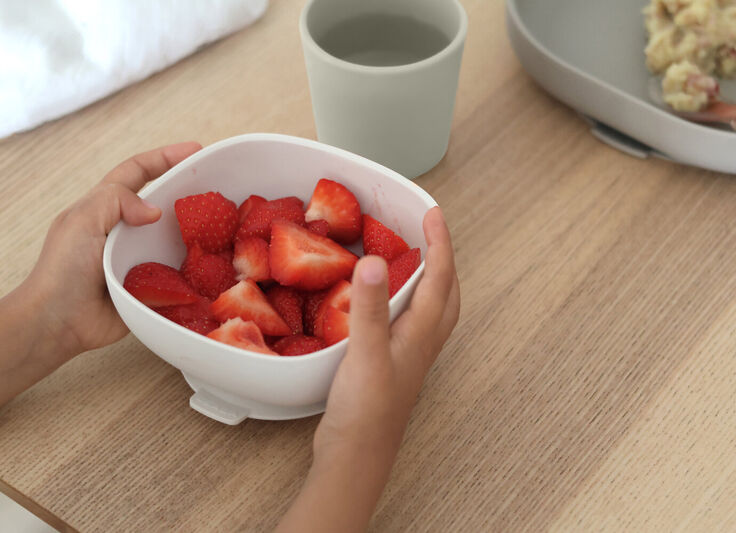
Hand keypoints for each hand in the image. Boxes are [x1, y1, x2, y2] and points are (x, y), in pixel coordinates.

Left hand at [24, 142, 201, 358]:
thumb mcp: (81, 221)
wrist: (58, 322)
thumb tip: (155, 211)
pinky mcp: (149, 288)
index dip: (165, 157)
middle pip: (163, 203)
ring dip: (198, 233)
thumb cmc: (62, 270)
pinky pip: (178, 276)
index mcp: (105, 208)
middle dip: (190, 193)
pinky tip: (217, 268)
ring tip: (229, 227)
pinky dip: (195, 272)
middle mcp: (127, 231)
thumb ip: (115, 201)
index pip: (138, 171)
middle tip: (222, 189)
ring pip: (175, 239)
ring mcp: (139, 259)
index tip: (196, 150)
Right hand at [276, 207, 458, 532]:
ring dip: (431, 279)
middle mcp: (423, 342)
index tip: (432, 212)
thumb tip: (374, 262)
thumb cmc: (364, 409)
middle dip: (443, 259)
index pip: (439, 278)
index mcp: (422, 333)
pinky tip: (386, 304)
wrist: (357, 456)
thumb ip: (369, 308)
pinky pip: (411, 322)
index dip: (439, 242)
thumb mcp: (364, 354)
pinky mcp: (393, 366)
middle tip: (430, 232)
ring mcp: (410, 356)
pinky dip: (408, 301)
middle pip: (447, 292)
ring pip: (433, 309)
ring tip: (415, 259)